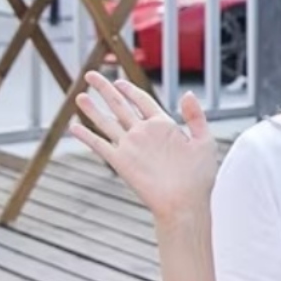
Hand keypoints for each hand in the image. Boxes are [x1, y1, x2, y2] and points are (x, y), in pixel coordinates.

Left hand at [70, 72, 218, 222]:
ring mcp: (127, 145)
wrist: (181, 204)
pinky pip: (97, 144)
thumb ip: (196, 117)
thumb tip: (189, 93)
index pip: (142, 100)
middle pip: (119, 104)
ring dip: (90, 108)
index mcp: (163, 124)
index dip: (130, 90)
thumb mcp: (206, 143)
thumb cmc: (198, 178)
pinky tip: (74, 127)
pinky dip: (85, 135)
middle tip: (91, 76)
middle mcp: (141, 130)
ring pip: (104, 121)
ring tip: (80, 97)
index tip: (119, 83)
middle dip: (103, 88)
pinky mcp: (118, 162)